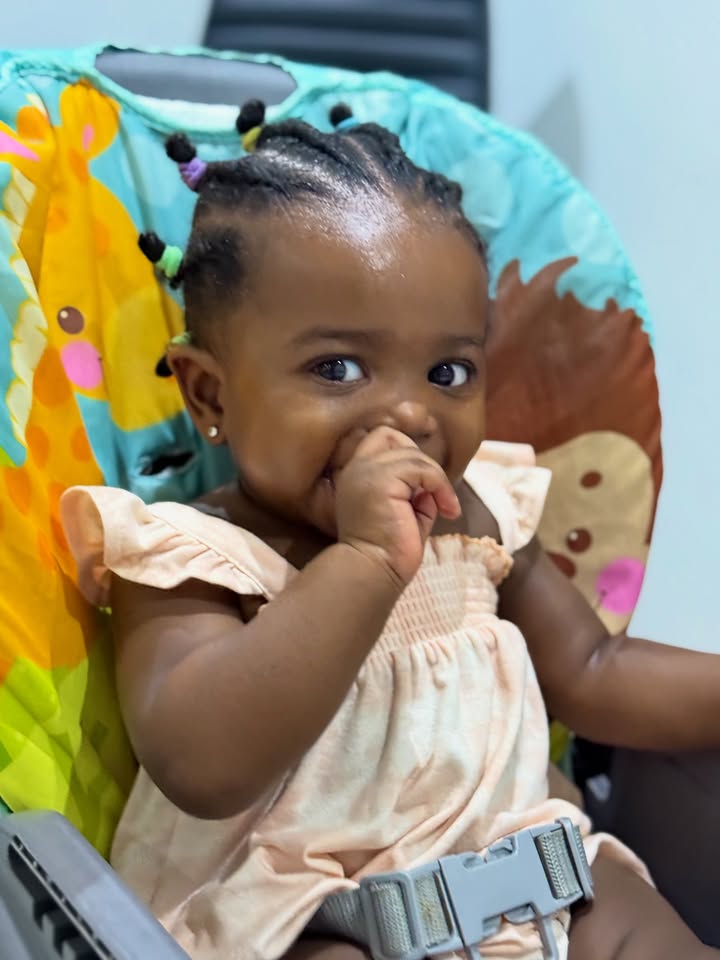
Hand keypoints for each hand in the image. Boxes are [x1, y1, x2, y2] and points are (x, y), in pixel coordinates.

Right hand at [334, 427, 460, 585]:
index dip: (405, 450)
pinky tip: (447, 510)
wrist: (373, 573)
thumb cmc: (388, 552)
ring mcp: (366, 471)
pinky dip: (440, 486)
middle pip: (395, 437)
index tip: (422, 483)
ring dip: (437, 479)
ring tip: (446, 508)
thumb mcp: (405, 511)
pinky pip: (422, 469)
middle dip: (422, 462)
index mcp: (356, 475)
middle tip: (435, 495)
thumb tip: (432, 483)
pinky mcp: (381, 480)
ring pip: (413, 454)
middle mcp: (356, 468)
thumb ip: (414, 490)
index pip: (380, 437)